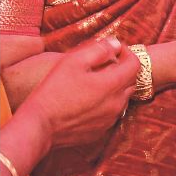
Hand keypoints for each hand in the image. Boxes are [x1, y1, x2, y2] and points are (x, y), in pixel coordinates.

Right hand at [20, 37, 137, 149]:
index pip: (135, 64)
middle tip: (103, 63)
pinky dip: (106, 103)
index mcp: (113, 85)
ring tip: (94, 81)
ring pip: (122, 98)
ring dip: (115, 87)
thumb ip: (99, 49)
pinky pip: (111, 113)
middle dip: (122, 69)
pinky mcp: (100, 131)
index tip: (114, 49)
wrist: (39, 126)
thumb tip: (116, 44)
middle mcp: (117, 104)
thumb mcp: (73, 61)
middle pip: (130, 81)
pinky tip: (88, 99)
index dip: (127, 52)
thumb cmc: (54, 91)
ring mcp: (110, 119)